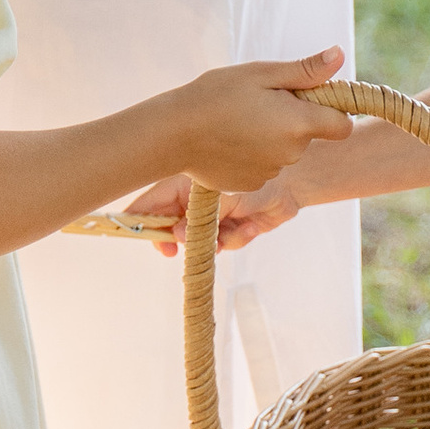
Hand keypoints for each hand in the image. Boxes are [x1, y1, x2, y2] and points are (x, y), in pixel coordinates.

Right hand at [112, 169, 302, 257]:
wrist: (294, 184)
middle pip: (171, 228)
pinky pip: (225, 245)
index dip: (138, 220)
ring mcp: (213, 217)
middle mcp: (195, 202)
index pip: (150, 203)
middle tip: (176, 250)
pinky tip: (251, 226)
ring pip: (200, 242)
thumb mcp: (222, 197)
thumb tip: (175, 237)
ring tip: (234, 228)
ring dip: (217, 240)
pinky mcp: (232, 229)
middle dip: (179, 240)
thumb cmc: (256, 178)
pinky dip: (238, 238)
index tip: (135, 235)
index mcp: (184, 185)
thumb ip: (197, 218)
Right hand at [164, 49, 352, 193]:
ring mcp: (271, 173)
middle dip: (294, 119)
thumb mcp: (260, 73)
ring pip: (285, 151)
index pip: (342, 125)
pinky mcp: (251, 184)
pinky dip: (253, 155)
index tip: (306, 97)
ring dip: (272, 138)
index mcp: (298, 123)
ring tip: (238, 121)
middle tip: (258, 103)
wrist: (173, 135)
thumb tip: (340, 57)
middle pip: (309, 135)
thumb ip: (305, 70)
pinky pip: (264, 167)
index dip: (331, 110)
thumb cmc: (215, 95)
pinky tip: (229, 141)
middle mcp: (291, 154)